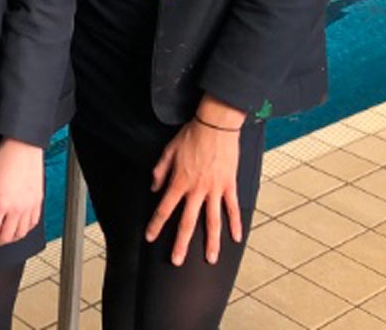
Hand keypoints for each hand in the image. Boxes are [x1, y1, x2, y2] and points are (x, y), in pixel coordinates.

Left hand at [0, 138, 43, 247]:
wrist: (23, 146)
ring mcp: (29, 206)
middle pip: (6, 237)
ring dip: (10, 239)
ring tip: (2, 237)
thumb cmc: (4, 158)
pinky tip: (18, 228)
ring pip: (20, 234)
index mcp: (1, 203)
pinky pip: (32, 224)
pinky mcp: (38, 202)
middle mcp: (17, 209)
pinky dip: (24, 231)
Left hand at [145, 101, 243, 265]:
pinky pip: (232, 208)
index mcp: (179, 181)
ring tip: (210, 259)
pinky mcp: (229, 185)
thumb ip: (160, 171)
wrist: (215, 124)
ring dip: (210, 242)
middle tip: (177, 260)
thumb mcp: (168, 150)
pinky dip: (235, 224)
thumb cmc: (192, 135)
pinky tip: (235, 238)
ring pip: (212, 221)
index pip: (164, 208)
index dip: (156, 224)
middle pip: (187, 222)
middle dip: (181, 243)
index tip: (150, 237)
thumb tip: (154, 187)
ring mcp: (215, 189)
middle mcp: (196, 189)